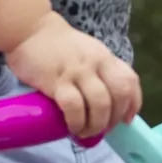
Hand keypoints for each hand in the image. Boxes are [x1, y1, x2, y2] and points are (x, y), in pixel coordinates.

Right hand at [4, 15, 141, 139]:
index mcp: (105, 57)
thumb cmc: (57, 46)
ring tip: (85, 132)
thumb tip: (107, 102)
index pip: (130, 81)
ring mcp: (77, 72)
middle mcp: (96, 63)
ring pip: (100, 104)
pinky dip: (77, 122)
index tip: (126, 119)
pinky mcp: (57, 81)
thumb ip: (98, 71)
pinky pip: (74, 107)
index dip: (133, 104)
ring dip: (96, 125)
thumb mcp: (87, 52)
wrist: (29, 30)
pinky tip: (72, 127)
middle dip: (115, 118)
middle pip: (120, 95)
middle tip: (102, 129)